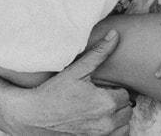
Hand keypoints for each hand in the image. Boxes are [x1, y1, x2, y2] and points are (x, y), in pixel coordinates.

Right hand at [10, 30, 132, 135]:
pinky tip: (96, 122)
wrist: (33, 116)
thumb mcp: (77, 70)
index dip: (113, 90)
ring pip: (123, 126)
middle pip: (127, 111)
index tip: (100, 88)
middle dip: (116, 104)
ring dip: (116, 119)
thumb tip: (115, 35)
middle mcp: (106, 123)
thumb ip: (99, 53)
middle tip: (98, 97)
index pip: (125, 94)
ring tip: (98, 110)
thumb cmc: (54, 92)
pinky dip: (110, 131)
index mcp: (106, 103)